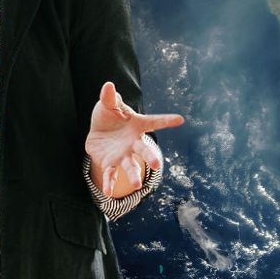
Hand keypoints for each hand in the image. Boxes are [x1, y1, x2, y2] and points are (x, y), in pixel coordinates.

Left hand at [84, 81, 184, 197]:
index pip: (153, 121)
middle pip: (144, 150)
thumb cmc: (108, 117)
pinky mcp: (111, 163)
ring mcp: (123, 155)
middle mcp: (133, 143)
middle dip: (150, 157)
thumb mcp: (107, 105)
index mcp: (137, 126)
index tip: (180, 119)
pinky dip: (109, 183)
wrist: (98, 134)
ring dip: (133, 175)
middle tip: (157, 164)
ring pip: (130, 165)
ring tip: (136, 185)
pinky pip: (111, 174)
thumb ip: (109, 98)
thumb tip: (108, 85)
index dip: (166, 120)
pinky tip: (107, 193)